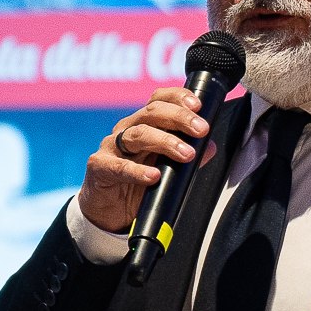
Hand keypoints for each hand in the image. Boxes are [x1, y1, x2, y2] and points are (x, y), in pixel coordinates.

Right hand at [79, 87, 216, 234]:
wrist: (109, 212)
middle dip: (179, 118)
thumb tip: (210, 147)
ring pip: (138, 134)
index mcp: (142, 124)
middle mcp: (126, 129)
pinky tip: (154, 176)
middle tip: (201, 129)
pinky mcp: (99, 166)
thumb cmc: (136, 185)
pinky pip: (118, 166)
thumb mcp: (166, 169)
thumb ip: (187, 156)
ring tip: (186, 154)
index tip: (199, 106)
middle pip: (151, 113)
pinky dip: (137, 171)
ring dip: (165, 142)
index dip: (178, 98)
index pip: (159, 100)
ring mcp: (111, 146)